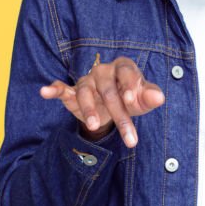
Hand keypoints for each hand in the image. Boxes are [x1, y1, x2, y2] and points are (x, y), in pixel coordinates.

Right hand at [39, 56, 164, 147]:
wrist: (113, 105)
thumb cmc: (130, 97)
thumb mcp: (142, 99)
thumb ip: (150, 96)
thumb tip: (159, 98)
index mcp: (123, 67)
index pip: (127, 72)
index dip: (129, 85)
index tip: (131, 101)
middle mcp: (103, 71)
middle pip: (109, 90)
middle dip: (119, 114)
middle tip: (129, 138)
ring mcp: (86, 81)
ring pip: (85, 91)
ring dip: (89, 108)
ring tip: (94, 125)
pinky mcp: (72, 92)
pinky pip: (62, 89)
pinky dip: (53, 89)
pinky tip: (45, 92)